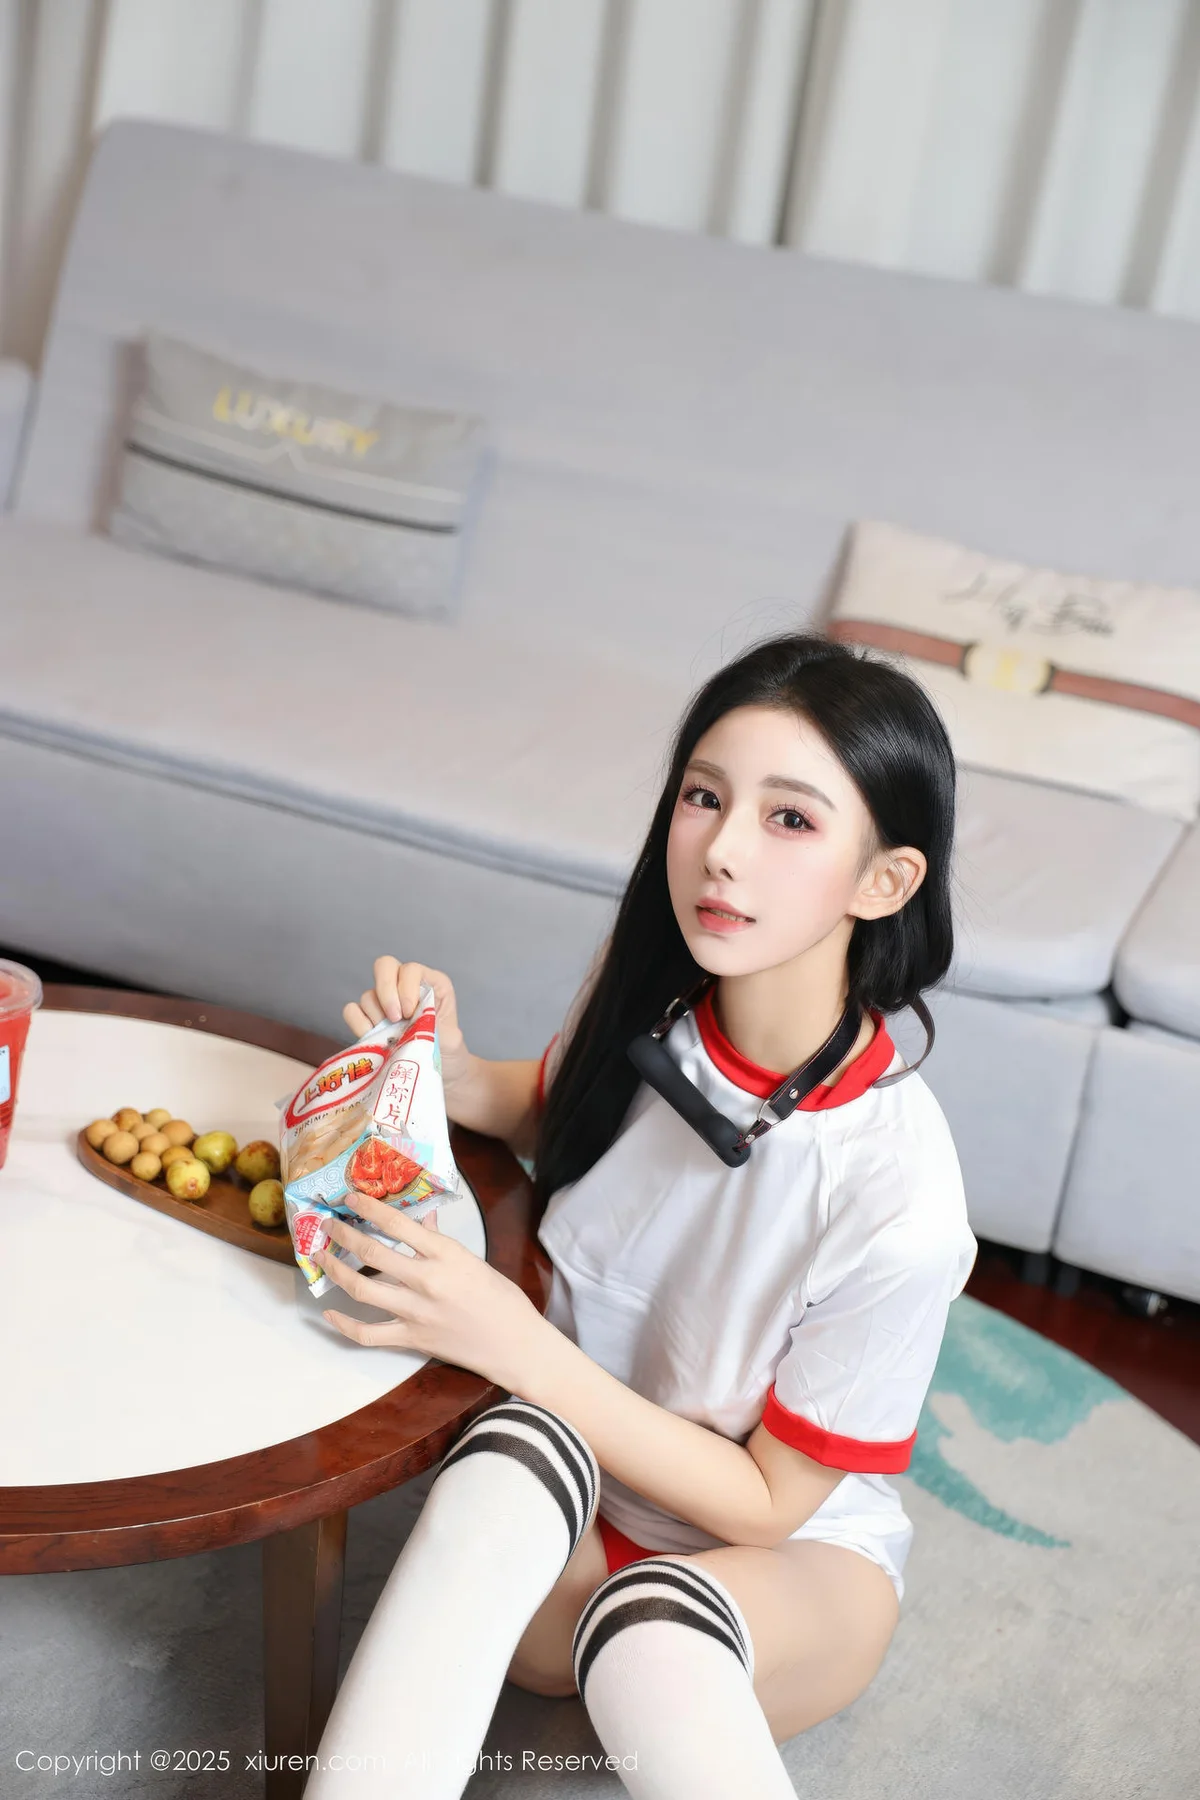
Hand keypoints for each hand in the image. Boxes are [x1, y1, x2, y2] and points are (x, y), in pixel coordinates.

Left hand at [314, 1195, 541, 1388]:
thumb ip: (440, 1241)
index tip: (351, 1197)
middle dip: (342, 1235)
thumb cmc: (501, 1299)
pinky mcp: (411, 1339)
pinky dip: (344, 1325)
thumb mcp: (473, 1260)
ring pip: (361, 1288)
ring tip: (320, 1257)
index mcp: (446, 1255)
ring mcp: (415, 1312)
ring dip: (335, 1270)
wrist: (515, 1344)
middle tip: (326, 1225)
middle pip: (371, 1252)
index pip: (398, 1224)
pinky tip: (330, 1314)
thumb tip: (421, 1220)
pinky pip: (368, 1334)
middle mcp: (426, 1280)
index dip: (369, 1208)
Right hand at [343, 957, 473, 1095]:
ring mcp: (384, 1003)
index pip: (410, 969)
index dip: (407, 987)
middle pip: (384, 966)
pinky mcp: (369, 1021)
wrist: (440, 1075)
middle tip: (395, 1019)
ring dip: (377, 1017)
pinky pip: (352, 1011)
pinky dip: (358, 1024)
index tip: (411, 1012)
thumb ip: (434, 1024)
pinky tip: (372, 1038)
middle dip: (386, 992)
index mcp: (430, 984)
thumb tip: (413, 1019)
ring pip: (368, 995)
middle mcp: (404, 988)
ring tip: (391, 1038)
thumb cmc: (448, 1052)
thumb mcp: (451, 1037)